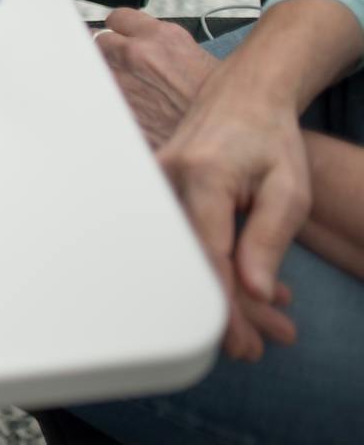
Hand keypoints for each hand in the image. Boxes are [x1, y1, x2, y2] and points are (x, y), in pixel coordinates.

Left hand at [96, 9, 217, 148]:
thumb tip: (146, 47)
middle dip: (109, 52)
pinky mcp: (113, 109)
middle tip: (123, 67)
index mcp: (161, 37)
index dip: (121, 30)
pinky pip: (97, 98)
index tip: (123, 38)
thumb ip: (163, 48)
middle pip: (99, 41)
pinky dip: (106, 101)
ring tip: (125, 89)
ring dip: (105, 75)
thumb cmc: (216, 105)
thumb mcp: (197, 59)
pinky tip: (123, 109)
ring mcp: (120, 81)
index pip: (119, 17)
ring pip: (94, 68)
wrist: (218, 142)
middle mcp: (135, 55)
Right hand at [98, 9, 306, 361]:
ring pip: (182, 253)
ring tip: (260, 325)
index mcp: (202, 175)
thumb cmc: (268, 138)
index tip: (240, 339)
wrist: (244, 96)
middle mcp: (168, 179)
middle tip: (251, 347)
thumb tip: (254, 290)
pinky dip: (210, 267)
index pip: (208, 253)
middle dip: (222, 310)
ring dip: (220, 292)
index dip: (224, 303)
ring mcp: (155, 183)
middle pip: (188, 260)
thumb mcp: (288, 190)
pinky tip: (243, 289)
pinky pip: (179, 237)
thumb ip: (269, 239)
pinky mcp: (156, 190)